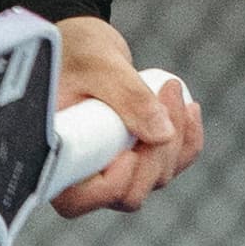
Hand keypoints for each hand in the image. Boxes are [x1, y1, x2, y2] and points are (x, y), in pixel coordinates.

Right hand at [50, 15, 203, 213]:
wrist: (86, 44)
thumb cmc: (76, 48)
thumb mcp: (99, 64)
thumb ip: (128, 96)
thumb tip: (163, 135)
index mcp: (54, 155)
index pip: (77, 201)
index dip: (110, 187)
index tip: (130, 152)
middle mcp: (82, 171)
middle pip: (128, 195)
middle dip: (156, 155)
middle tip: (163, 96)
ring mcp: (111, 169)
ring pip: (154, 180)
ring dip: (176, 142)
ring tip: (171, 89)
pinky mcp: (137, 158)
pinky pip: (171, 164)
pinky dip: (188, 141)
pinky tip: (189, 108)